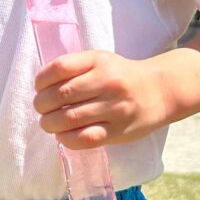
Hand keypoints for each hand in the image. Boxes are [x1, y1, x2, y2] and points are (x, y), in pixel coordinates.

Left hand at [32, 49, 171, 150]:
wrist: (159, 91)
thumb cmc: (122, 76)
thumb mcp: (101, 60)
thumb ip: (75, 68)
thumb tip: (41, 87)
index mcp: (99, 60)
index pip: (59, 68)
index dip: (41, 80)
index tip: (39, 87)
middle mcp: (107, 82)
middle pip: (61, 95)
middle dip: (42, 104)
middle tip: (41, 108)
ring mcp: (114, 108)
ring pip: (69, 119)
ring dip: (50, 123)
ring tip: (48, 123)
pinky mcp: (118, 131)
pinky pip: (85, 138)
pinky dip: (66, 139)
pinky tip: (62, 136)